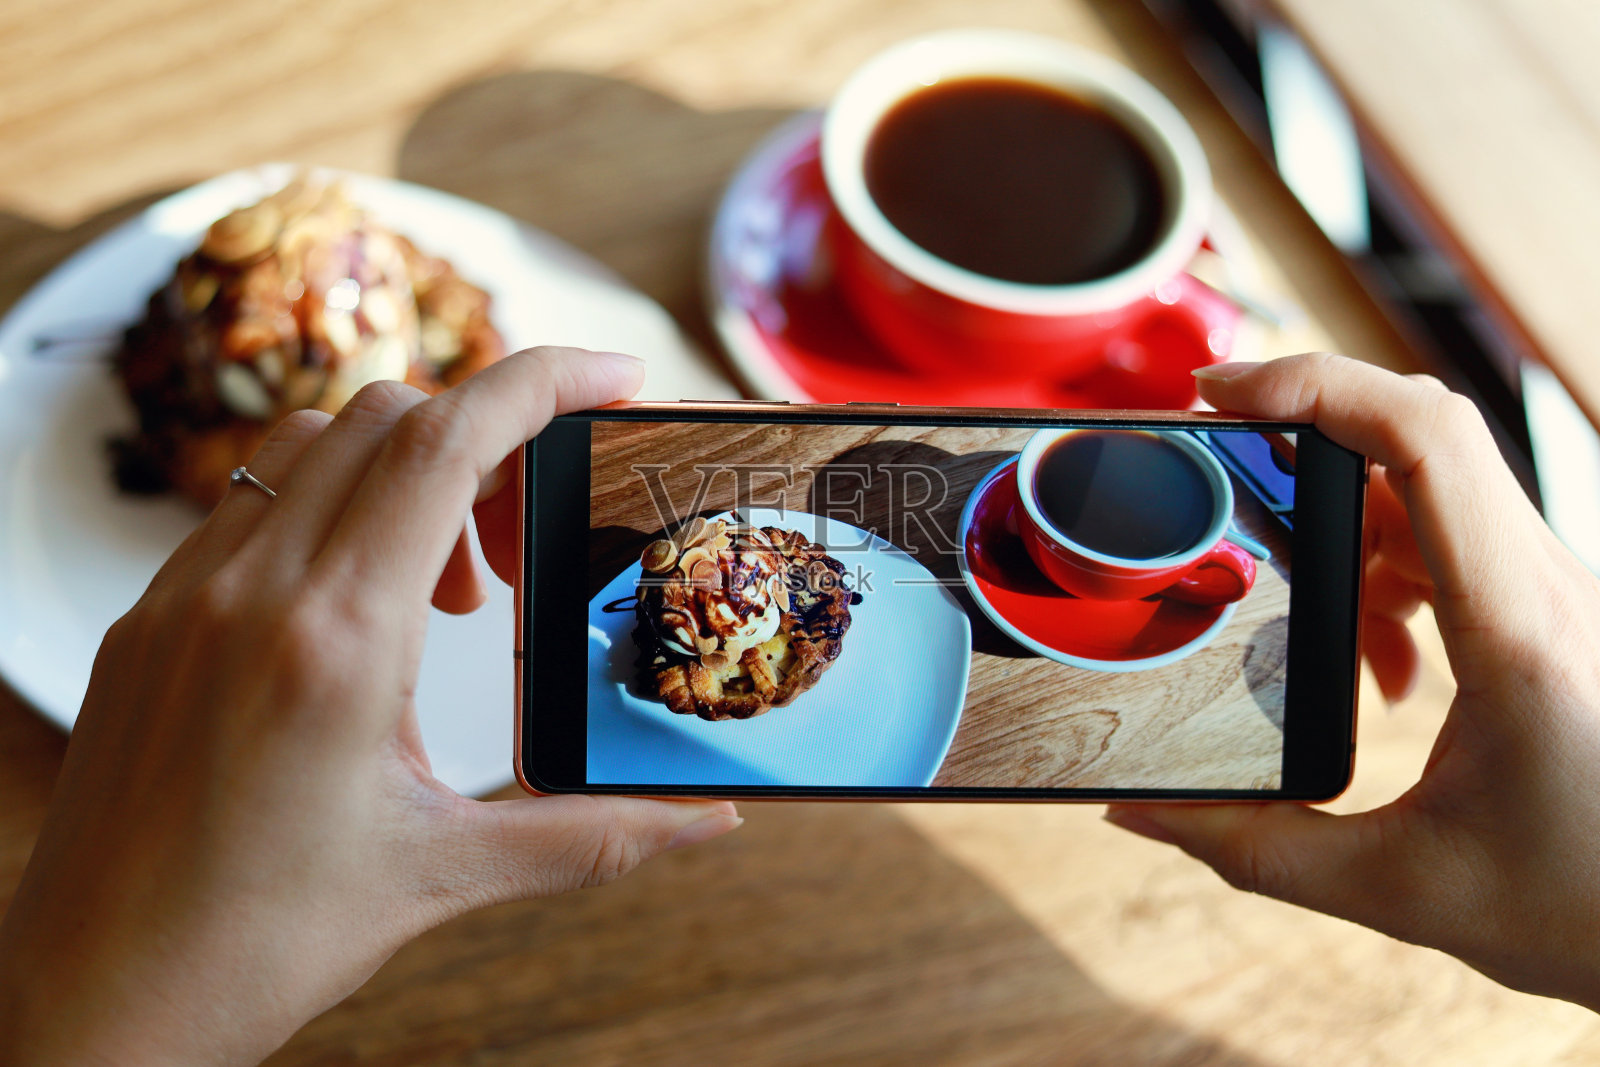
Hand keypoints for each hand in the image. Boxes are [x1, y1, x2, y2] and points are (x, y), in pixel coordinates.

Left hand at [0, 347, 741, 1065]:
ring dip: (404, 475)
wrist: (89, 1002)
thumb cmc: (251, 946)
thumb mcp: (443, 876)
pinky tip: (358, 612)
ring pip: (311, 447)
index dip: (543, 382)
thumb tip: (706, 820)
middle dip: (488, 442)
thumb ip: (591, 836)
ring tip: (445, 592)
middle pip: (388, 417)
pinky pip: (250, 506)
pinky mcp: (146, 622)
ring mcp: (184, 598)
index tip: (614, 376)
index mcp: (335, 641)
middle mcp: (251, 594)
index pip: (447, 441)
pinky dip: (328, 512)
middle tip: (528, 536)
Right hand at [1104, 354, 1599, 1008]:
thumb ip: (1253, 849)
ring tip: (1302, 623)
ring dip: (1345, 535)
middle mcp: (1545, 589)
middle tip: (1221, 482)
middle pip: (1415, 442)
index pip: (1425, 438)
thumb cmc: (1587, 910)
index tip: (1220, 392)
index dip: (1316, 384)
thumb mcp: (1402, 889)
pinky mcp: (1548, 618)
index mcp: (1517, 630)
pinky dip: (1387, 579)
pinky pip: (1453, 548)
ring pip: (1428, 496)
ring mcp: (1552, 595)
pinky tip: (1380, 668)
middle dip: (1302, 447)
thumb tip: (1141, 813)